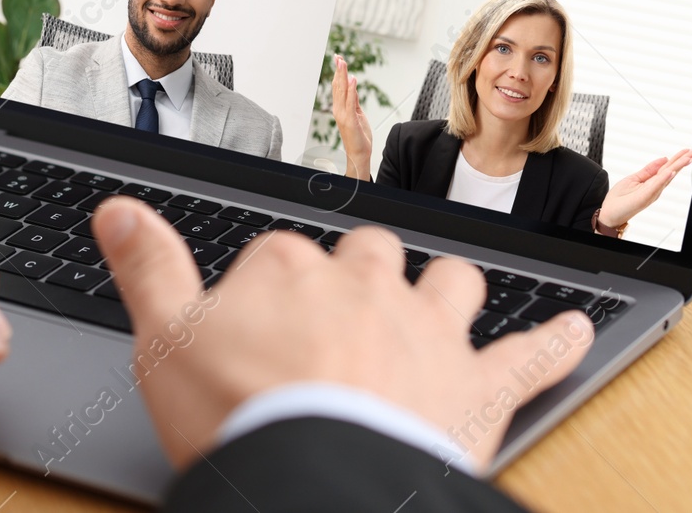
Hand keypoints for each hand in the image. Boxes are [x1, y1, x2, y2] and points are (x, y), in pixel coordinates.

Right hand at [93, 197, 591, 470]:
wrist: (315, 481)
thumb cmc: (239, 417)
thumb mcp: (163, 339)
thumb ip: (147, 267)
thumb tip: (117, 211)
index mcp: (288, 271)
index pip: (277, 256)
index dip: (268, 290)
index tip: (254, 325)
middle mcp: (364, 285)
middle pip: (368, 256)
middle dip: (360, 275)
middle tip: (344, 311)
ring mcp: (426, 331)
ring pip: (449, 284)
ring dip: (446, 290)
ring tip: (443, 301)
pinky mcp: (477, 386)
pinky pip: (531, 355)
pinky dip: (556, 342)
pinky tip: (574, 329)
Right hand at [330, 54, 373, 180]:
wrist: (359, 154)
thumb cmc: (359, 136)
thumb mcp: (358, 114)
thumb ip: (354, 101)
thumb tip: (353, 86)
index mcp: (340, 108)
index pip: (338, 86)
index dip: (338, 72)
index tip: (339, 59)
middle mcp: (338, 110)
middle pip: (338, 86)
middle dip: (338, 70)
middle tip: (338, 56)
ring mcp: (343, 115)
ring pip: (342, 91)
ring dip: (343, 76)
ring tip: (343, 63)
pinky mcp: (350, 120)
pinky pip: (351, 102)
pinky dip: (352, 90)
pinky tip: (352, 79)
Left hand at [598, 148, 691, 230]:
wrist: (610, 213)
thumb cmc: (620, 199)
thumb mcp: (634, 178)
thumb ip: (649, 169)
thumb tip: (662, 159)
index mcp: (651, 182)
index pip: (667, 167)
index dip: (677, 159)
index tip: (687, 151)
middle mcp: (654, 187)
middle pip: (670, 171)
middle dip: (682, 161)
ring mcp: (651, 193)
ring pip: (666, 177)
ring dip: (677, 167)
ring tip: (688, 158)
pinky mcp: (644, 197)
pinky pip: (655, 186)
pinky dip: (663, 178)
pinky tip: (671, 171)